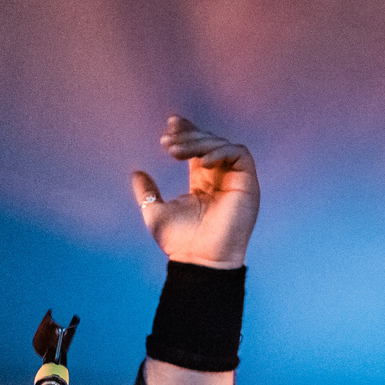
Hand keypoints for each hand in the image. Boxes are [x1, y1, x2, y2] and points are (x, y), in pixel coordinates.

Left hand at [131, 114, 259, 269]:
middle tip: (167, 140)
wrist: (199, 259)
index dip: (187, 132)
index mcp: (202, 181)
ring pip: (221, 144)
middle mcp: (220, 177)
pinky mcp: (248, 182)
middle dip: (188, 135)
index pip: (197, 148)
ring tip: (174, 152)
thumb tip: (136, 173)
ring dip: (198, 143)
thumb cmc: (180, 242)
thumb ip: (147, 192)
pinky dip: (220, 152)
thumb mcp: (155, 212)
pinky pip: (239, 154)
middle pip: (208, 142)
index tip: (169, 124)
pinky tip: (201, 162)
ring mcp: (235, 179)